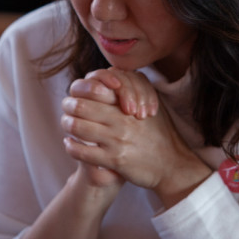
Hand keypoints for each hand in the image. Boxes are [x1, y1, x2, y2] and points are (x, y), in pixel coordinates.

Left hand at [62, 69, 210, 205]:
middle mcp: (120, 120)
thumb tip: (114, 75)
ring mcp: (116, 141)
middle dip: (68, 106)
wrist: (172, 163)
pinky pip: (82, 152)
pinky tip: (70, 143)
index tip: (77, 94)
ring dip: (67, 125)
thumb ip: (134, 88)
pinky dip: (71, 146)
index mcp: (127, 105)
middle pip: (80, 106)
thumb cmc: (161, 132)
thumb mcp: (152, 103)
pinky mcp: (114, 160)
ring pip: (76, 127)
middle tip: (67, 108)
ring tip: (67, 124)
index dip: (80, 90)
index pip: (93, 89)